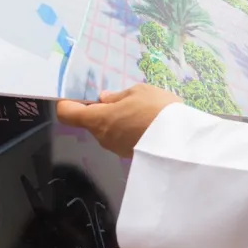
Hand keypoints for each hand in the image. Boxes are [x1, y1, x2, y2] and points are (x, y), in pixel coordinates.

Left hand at [56, 85, 183, 157]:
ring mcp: (115, 149)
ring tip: (141, 111)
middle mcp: (101, 137)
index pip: (67, 113)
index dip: (68, 103)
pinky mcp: (129, 156)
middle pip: (91, 122)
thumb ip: (118, 96)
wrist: (180, 142)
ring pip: (108, 131)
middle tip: (123, 99)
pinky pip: (122, 139)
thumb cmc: (155, 109)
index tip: (79, 95)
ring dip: (118, 121)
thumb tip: (104, 99)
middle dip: (101, 110)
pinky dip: (129, 130)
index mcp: (97, 119)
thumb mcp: (138, 92)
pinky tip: (147, 123)